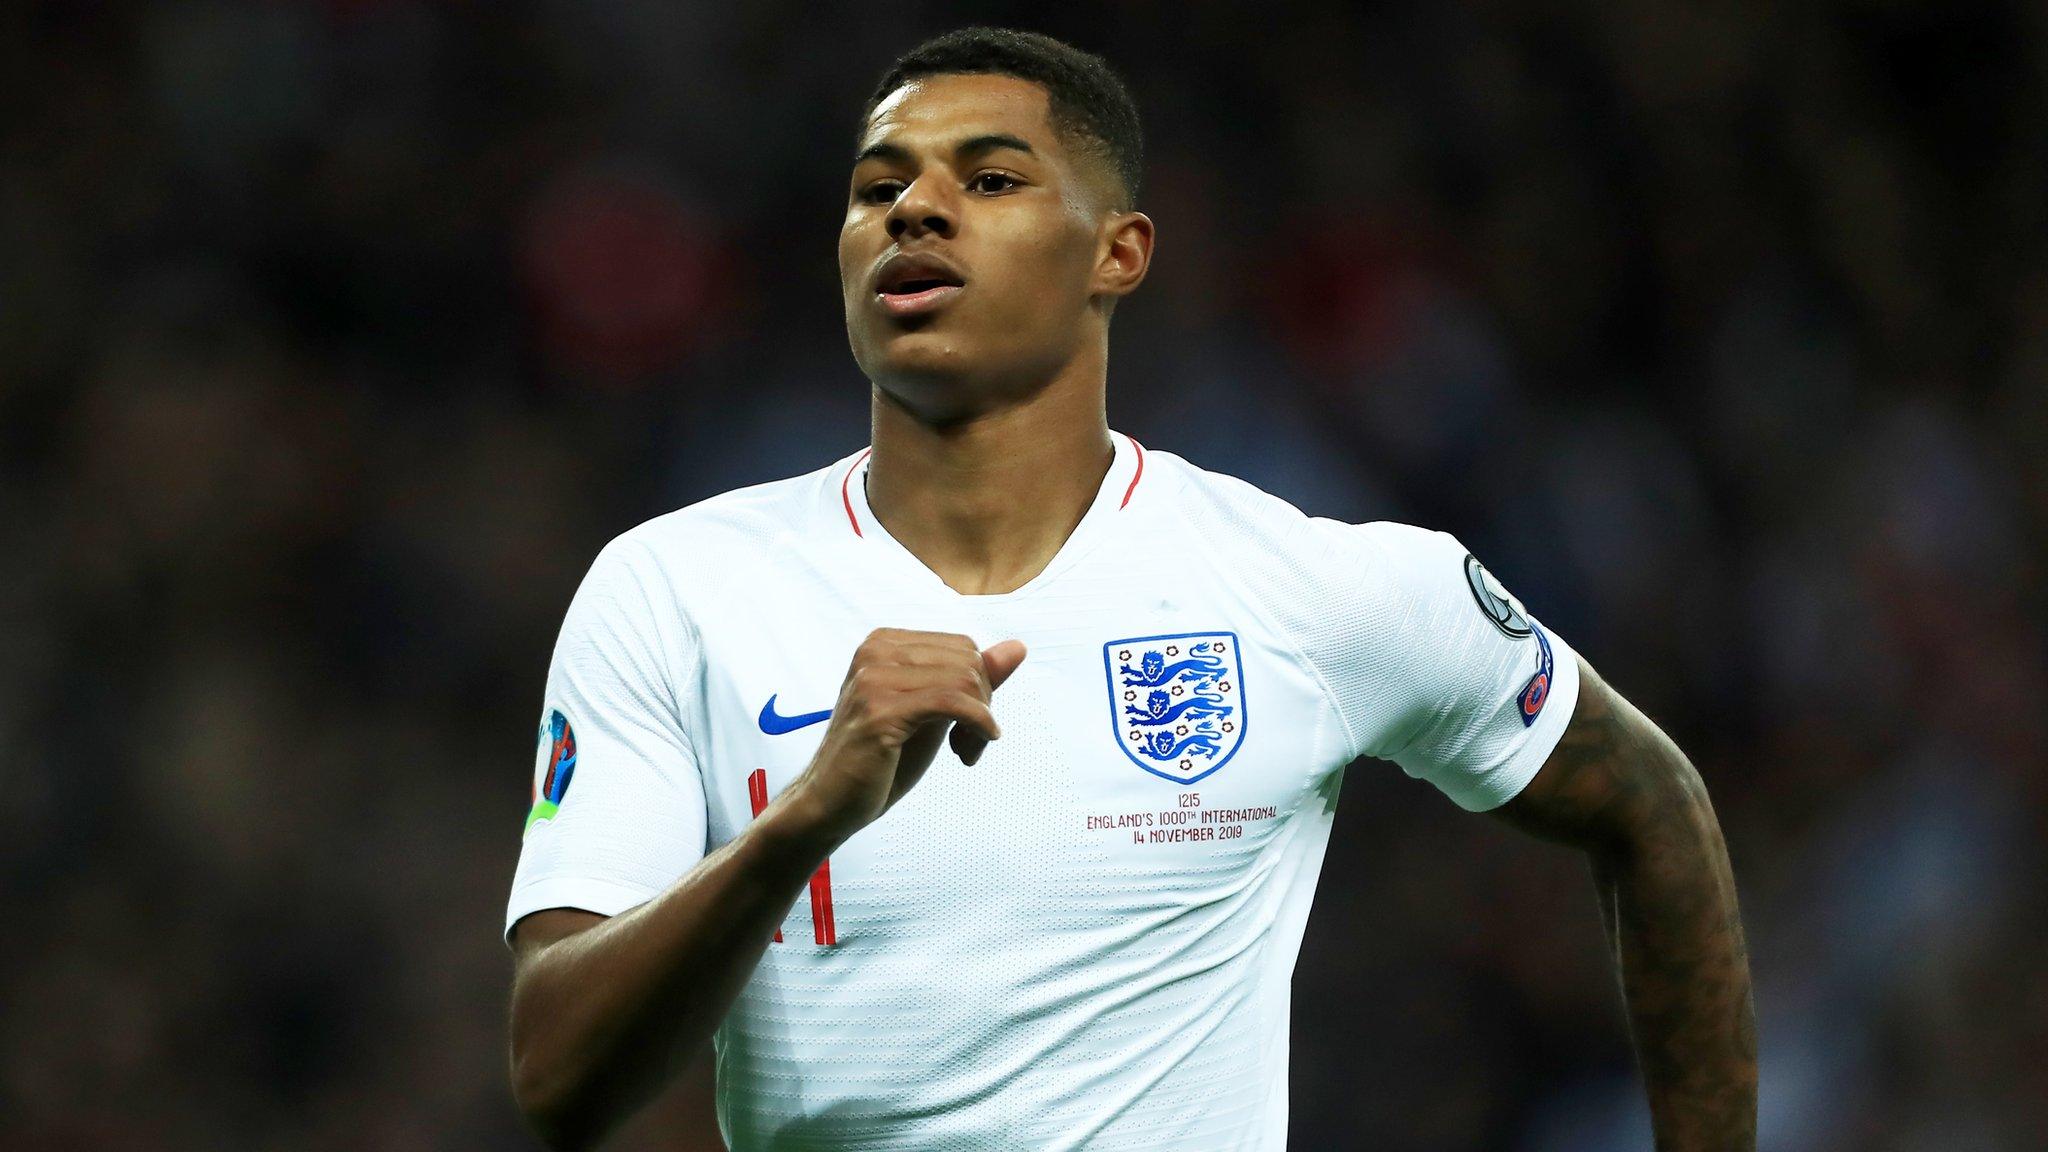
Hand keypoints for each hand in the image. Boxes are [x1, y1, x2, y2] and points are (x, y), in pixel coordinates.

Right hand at [781, 629, 1026, 846]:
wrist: (829, 804)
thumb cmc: (880, 759)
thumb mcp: (933, 712)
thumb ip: (972, 678)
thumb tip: (1019, 647)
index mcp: (883, 642)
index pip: (963, 647)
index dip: (979, 687)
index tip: (968, 725)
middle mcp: (875, 651)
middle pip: (968, 661)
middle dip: (982, 703)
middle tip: (968, 743)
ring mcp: (874, 679)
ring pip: (965, 681)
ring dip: (979, 722)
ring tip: (964, 750)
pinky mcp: (880, 712)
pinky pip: (954, 703)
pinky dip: (977, 725)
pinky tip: (971, 750)